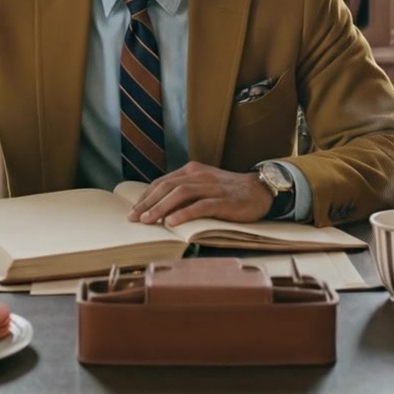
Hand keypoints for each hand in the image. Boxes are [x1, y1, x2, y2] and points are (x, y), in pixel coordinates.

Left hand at [127, 160, 272, 228]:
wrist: (260, 190)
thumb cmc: (229, 192)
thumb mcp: (204, 187)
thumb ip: (185, 193)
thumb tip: (159, 209)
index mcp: (192, 171)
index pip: (162, 182)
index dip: (146, 196)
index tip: (133, 210)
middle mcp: (199, 176)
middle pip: (167, 187)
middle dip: (148, 203)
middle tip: (133, 218)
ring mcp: (211, 187)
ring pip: (180, 194)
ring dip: (161, 208)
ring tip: (148, 221)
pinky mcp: (223, 200)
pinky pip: (200, 206)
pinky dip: (184, 214)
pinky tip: (172, 222)